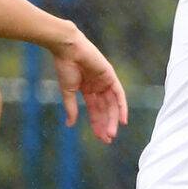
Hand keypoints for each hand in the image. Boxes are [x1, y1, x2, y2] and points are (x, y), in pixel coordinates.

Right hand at [52, 27, 127, 142]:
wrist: (68, 49)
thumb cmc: (65, 67)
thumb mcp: (68, 91)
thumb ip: (71, 107)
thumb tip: (70, 125)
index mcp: (87, 90)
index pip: (95, 110)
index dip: (97, 124)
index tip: (100, 138)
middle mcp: (98, 87)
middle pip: (105, 109)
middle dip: (106, 124)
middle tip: (107, 139)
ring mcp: (105, 81)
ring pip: (112, 104)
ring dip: (113, 119)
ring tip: (111, 133)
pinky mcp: (110, 76)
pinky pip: (119, 94)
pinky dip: (122, 106)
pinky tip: (123, 119)